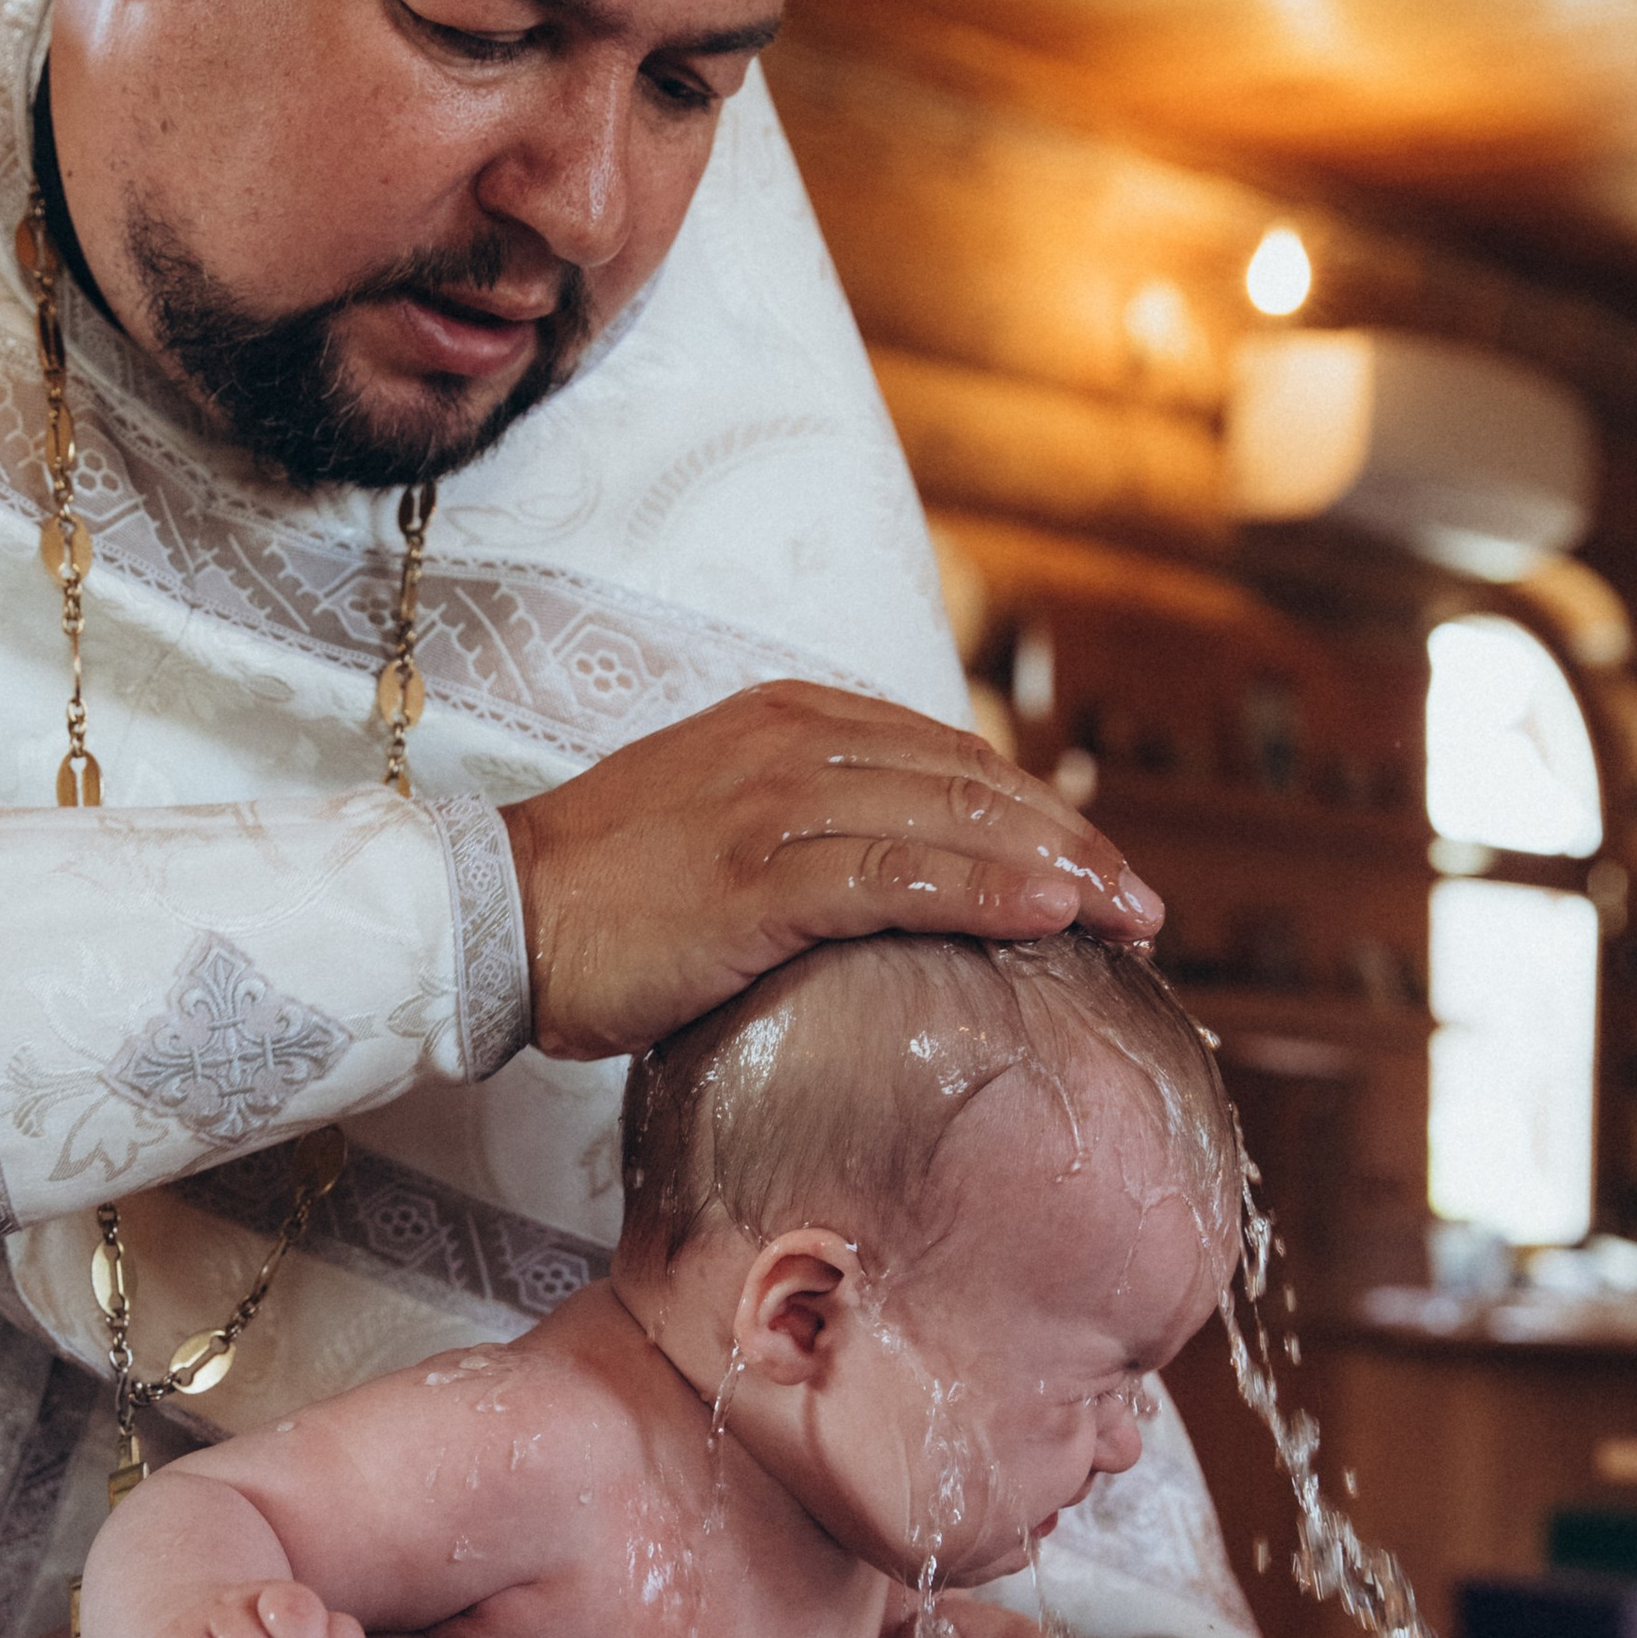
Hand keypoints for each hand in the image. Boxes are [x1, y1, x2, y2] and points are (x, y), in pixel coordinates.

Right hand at [499, 681, 1159, 1060]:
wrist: (490, 917)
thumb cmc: (605, 895)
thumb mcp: (720, 827)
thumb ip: (810, 831)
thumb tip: (901, 886)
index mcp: (793, 720)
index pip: (952, 757)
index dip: (1039, 812)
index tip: (1099, 869)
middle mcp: (795, 743)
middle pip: (974, 782)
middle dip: (1074, 841)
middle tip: (1146, 903)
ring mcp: (776, 806)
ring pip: (954, 823)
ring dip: (1058, 870)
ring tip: (1130, 917)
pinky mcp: (758, 879)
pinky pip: (899, 878)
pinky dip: (986, 892)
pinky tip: (1051, 916)